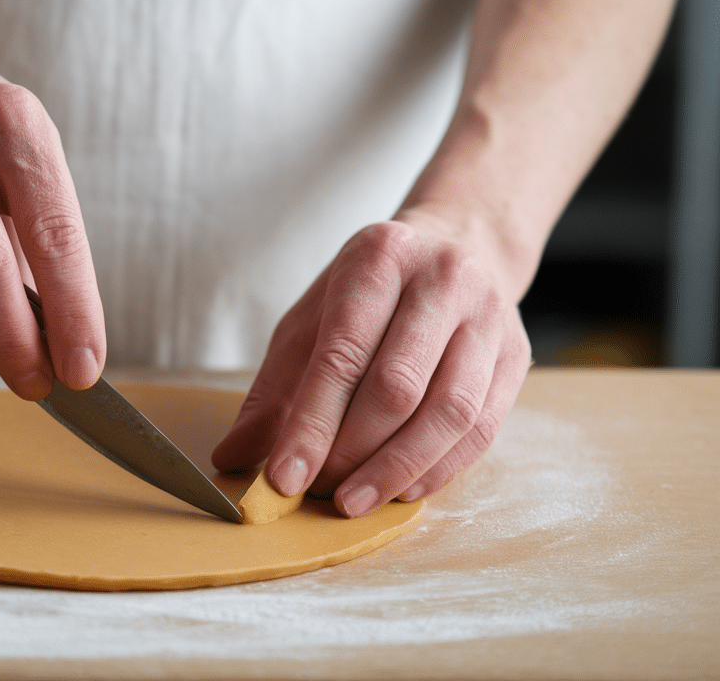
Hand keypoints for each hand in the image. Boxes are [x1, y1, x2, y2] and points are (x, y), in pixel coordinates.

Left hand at [211, 218, 530, 516]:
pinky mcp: (516, 355)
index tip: (285, 477)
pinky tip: (403, 490)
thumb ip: (273, 390)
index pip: (341, 354)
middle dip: (352, 452)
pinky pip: (481, 427)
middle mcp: (441, 280)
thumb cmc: (370, 292)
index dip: (310, 424)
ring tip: (356, 502)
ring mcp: (488, 317)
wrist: (459, 245)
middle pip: (397, 386)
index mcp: (378, 259)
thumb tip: (231, 459)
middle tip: (320, 491)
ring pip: (448, 412)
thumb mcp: (311, 320)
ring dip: (397, 469)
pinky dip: (439, 468)